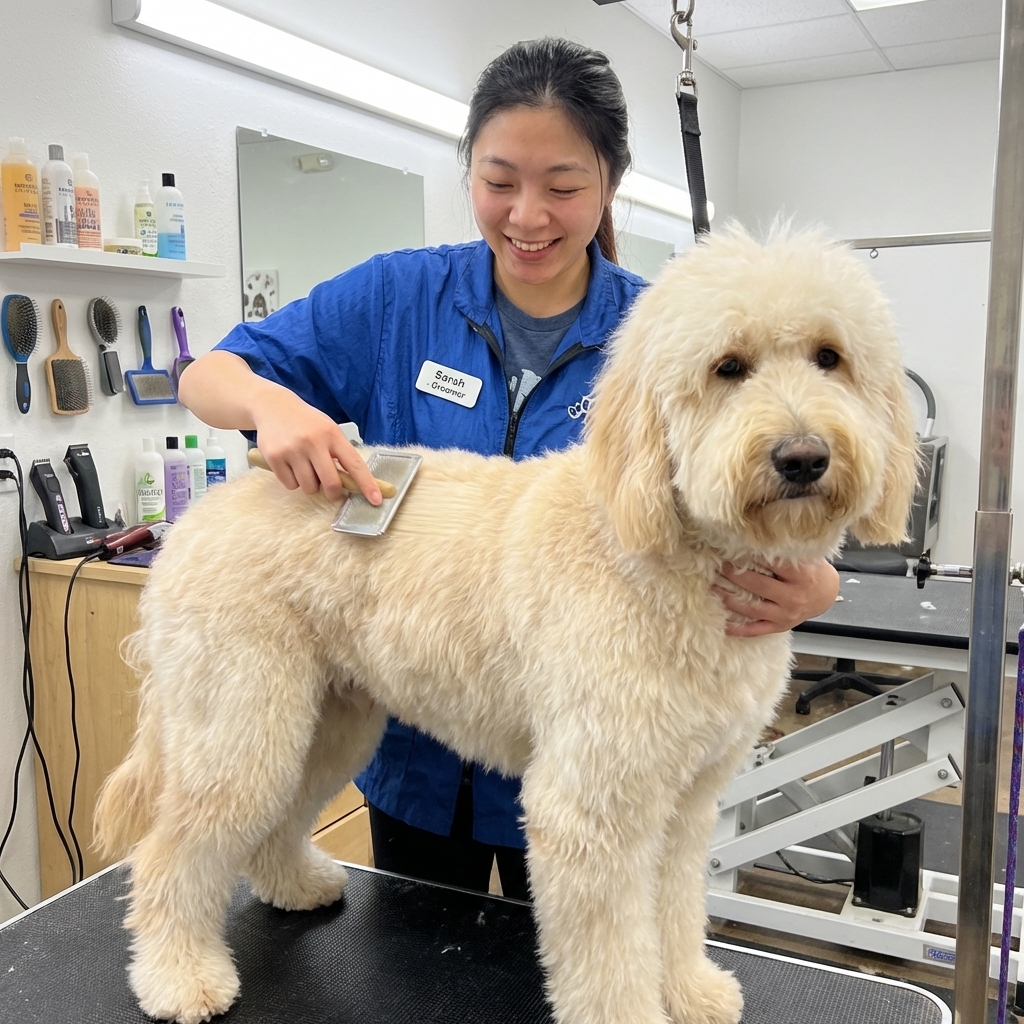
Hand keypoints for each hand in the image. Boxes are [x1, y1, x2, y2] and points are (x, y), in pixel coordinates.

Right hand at [252, 390, 380, 503]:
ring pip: (309, 487)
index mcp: (332, 435)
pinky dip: (293, 481)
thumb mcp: (328, 430)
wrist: (273, 406)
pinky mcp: (274, 457)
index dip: (367, 484)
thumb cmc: (307, 422)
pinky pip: (290, 485)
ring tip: (305, 468)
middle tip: (330, 490)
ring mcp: (292, 450)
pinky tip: (291, 465)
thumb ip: (339, 453)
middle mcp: (313, 442)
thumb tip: (352, 483)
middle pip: (331, 483)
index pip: (355, 464)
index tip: (376, 500)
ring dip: (310, 485)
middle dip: (333, 492)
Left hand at [713, 559, 838, 637]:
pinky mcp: (780, 626)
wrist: (826, 596)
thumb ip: (786, 552)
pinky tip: (723, 624)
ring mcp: (786, 614)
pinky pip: (756, 630)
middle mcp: (794, 597)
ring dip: (730, 599)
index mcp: (802, 576)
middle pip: (758, 585)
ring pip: (753, 608)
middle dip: (735, 576)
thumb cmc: (812, 572)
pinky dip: (739, 629)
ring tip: (714, 588)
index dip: (751, 556)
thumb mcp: (806, 558)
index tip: (733, 548)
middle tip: (720, 566)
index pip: (773, 564)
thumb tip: (756, 539)